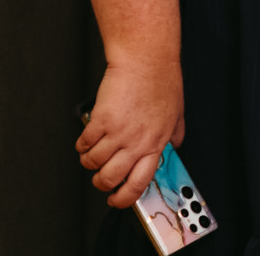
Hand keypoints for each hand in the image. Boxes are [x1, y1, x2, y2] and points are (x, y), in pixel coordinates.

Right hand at [76, 58, 183, 207]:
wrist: (146, 60)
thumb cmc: (162, 81)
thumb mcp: (177, 112)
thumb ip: (174, 133)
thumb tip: (174, 146)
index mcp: (157, 143)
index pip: (140, 182)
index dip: (124, 198)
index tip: (116, 199)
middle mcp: (138, 141)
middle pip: (110, 179)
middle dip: (100, 182)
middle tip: (99, 176)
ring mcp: (119, 132)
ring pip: (93, 163)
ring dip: (88, 160)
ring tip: (92, 152)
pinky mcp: (101, 121)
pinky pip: (83, 143)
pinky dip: (82, 144)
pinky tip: (88, 136)